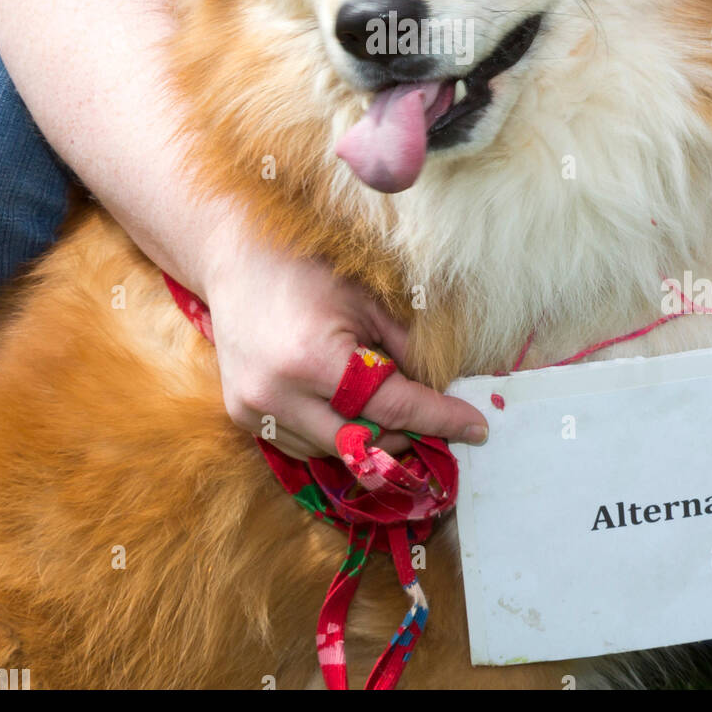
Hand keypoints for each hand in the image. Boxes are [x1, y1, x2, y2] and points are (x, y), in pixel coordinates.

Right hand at [195, 205, 487, 459]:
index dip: (438, 418)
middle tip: (441, 421)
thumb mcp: (368, 300)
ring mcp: (254, 410)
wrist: (235, 260)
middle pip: (364, 441)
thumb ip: (406, 349)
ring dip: (372, 438)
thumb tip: (444, 391)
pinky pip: (304, 446)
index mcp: (312, 359)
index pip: (390, 406)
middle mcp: (277, 394)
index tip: (476, 426)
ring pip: (334, 451)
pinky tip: (349, 407)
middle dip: (408, 434)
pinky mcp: (243, 417)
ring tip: (392, 405)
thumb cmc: (308, 269)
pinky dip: (336, 436)